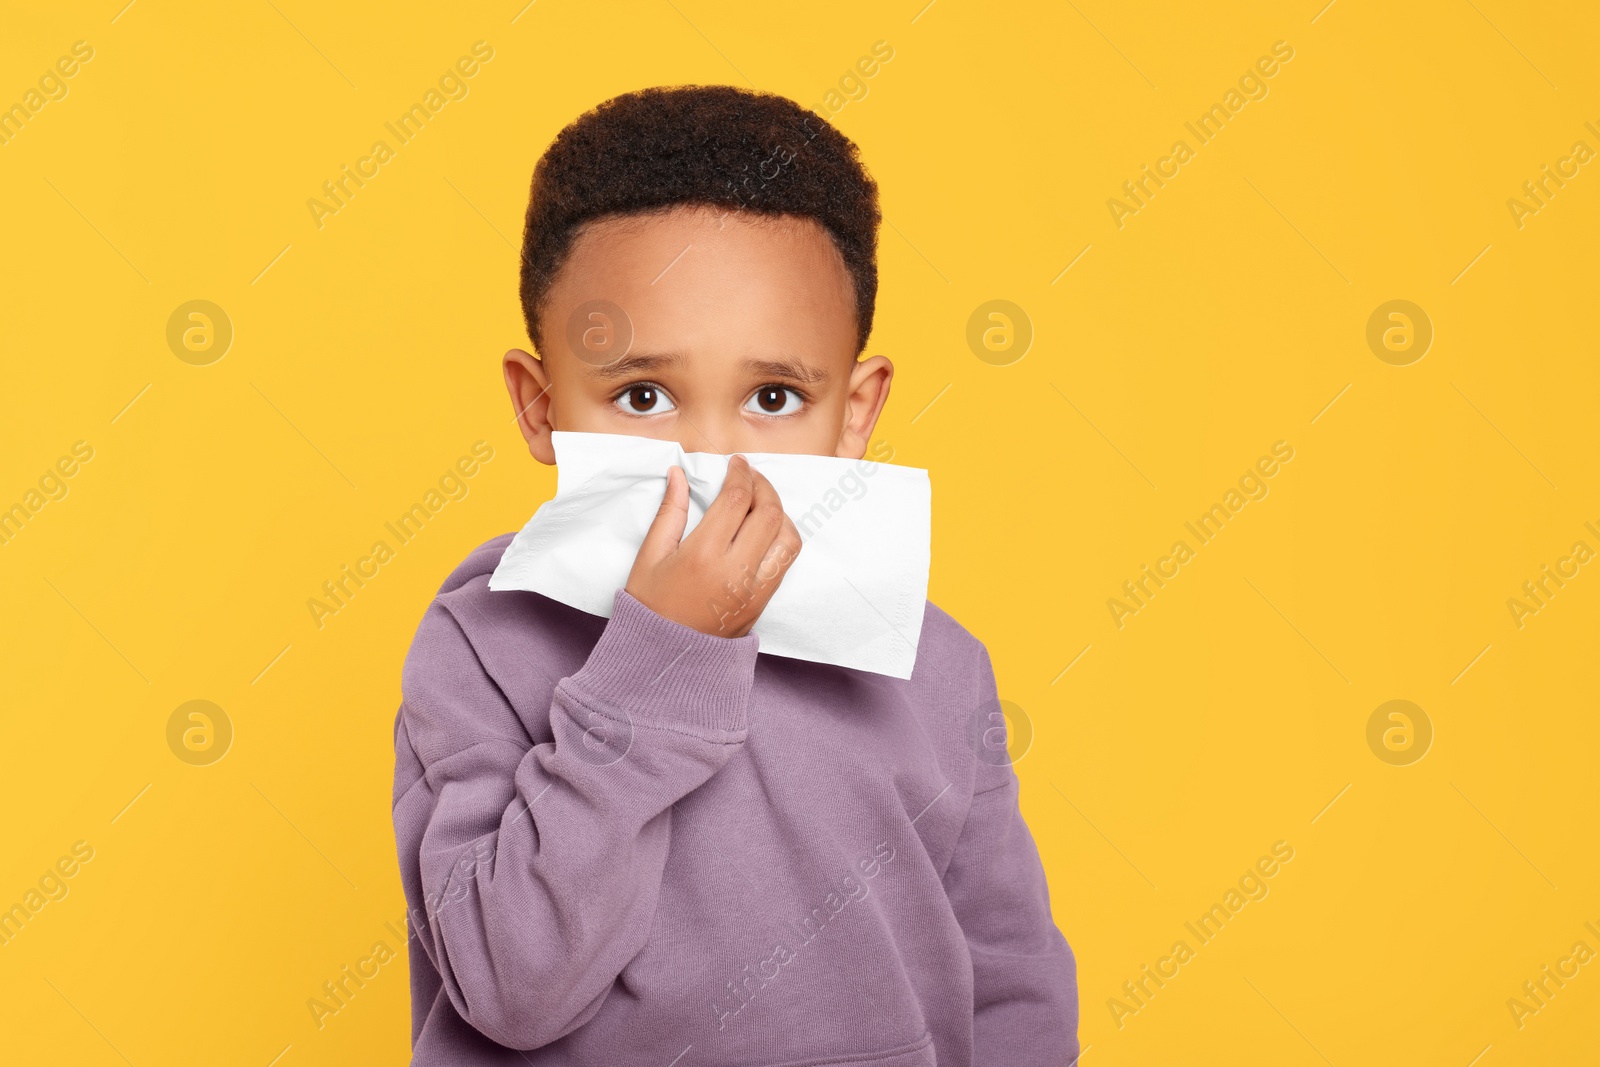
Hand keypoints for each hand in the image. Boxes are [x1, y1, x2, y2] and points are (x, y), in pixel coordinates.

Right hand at [625, 455, 802, 636]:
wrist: (665, 658)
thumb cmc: (650, 606)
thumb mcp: (650, 556)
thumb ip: (669, 511)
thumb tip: (678, 474)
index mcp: (703, 555)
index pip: (737, 499)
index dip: (741, 474)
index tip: (736, 463)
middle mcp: (735, 571)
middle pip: (770, 513)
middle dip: (764, 486)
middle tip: (750, 476)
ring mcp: (754, 589)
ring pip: (788, 537)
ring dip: (780, 512)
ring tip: (760, 502)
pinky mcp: (763, 602)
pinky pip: (786, 562)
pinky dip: (783, 538)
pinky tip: (764, 530)